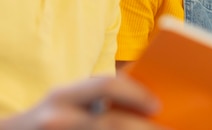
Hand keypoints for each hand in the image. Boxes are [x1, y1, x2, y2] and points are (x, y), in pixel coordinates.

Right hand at [0, 75, 163, 129]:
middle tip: (166, 129)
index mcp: (63, 96)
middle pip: (109, 122)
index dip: (135, 92)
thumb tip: (144, 94)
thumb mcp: (64, 102)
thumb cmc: (46, 121)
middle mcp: (57, 119)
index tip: (156, 105)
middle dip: (142, 128)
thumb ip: (95, 97)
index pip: (106, 85)